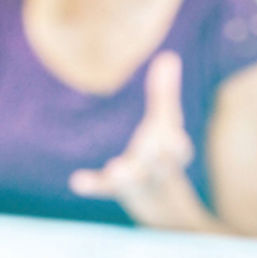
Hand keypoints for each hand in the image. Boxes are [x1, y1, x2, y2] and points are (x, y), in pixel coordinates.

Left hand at [69, 51, 202, 227]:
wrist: (158, 201)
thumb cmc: (161, 151)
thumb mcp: (165, 123)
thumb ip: (165, 92)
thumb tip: (168, 56)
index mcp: (172, 153)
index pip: (178, 150)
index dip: (176, 147)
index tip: (172, 140)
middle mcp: (155, 169)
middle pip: (160, 166)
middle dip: (157, 159)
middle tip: (155, 149)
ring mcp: (135, 181)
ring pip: (133, 180)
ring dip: (125, 174)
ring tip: (117, 168)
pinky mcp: (113, 188)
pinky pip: (102, 188)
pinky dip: (91, 185)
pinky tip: (77, 182)